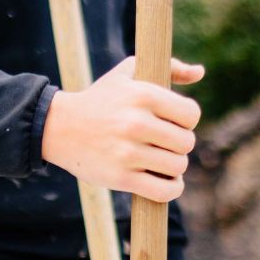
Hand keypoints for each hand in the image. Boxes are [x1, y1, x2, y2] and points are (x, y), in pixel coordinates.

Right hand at [40, 57, 205, 202]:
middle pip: (187, 143)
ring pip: (178, 166)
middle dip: (179, 144)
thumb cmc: (102, 98)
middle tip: (165, 143)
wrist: (59, 127)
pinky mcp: (120, 178)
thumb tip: (200, 72)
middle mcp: (136, 123)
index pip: (191, 115)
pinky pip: (164, 191)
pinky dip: (172, 189)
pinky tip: (166, 181)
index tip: (172, 123)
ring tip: (162, 160)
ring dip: (175, 166)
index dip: (186, 120)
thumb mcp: (130, 72)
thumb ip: (170, 68)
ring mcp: (128, 152)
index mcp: (143, 95)